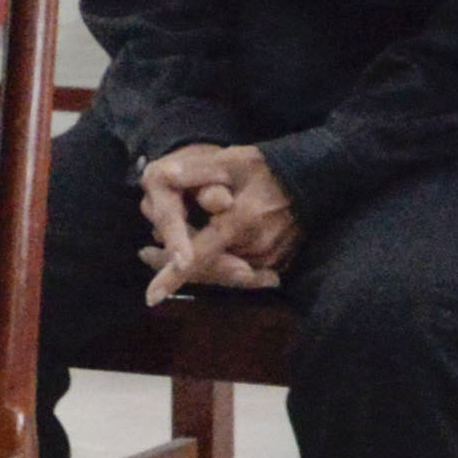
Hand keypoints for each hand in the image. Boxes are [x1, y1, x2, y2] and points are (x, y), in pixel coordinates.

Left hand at [136, 142, 297, 300]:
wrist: (312, 179)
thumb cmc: (267, 167)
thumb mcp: (231, 160)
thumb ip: (196, 171)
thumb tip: (164, 175)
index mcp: (241, 222)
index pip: (200, 255)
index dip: (174, 276)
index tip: (151, 297)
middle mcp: (256, 247)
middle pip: (207, 269)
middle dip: (173, 266)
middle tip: (144, 253)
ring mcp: (269, 259)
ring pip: (222, 274)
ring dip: (195, 266)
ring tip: (160, 251)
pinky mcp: (276, 265)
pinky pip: (240, 275)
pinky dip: (218, 267)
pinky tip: (200, 254)